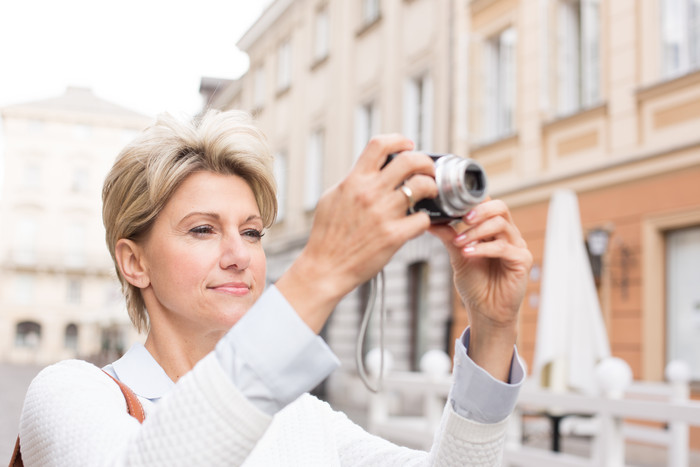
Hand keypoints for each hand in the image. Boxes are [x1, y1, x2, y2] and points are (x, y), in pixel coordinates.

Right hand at [277, 135, 437, 332]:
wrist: (325, 267)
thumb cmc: (327, 236)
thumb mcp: (332, 198)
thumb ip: (352, 181)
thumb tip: (368, 170)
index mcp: (354, 181)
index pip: (379, 145)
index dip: (398, 140)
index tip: (408, 144)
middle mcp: (370, 193)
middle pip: (409, 161)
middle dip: (425, 162)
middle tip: (428, 170)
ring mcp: (383, 214)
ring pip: (422, 186)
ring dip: (431, 188)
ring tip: (429, 193)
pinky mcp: (394, 236)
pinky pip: (422, 219)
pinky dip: (424, 219)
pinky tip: (418, 222)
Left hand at [430, 199, 531, 380]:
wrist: (485, 311)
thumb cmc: (475, 285)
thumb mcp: (458, 256)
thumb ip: (449, 238)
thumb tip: (431, 221)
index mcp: (494, 230)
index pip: (489, 205)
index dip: (474, 201)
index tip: (454, 206)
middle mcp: (508, 235)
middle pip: (500, 208)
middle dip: (479, 211)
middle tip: (462, 219)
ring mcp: (517, 246)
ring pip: (500, 225)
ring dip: (476, 231)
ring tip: (460, 243)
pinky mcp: (522, 261)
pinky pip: (503, 248)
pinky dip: (483, 248)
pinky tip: (468, 253)